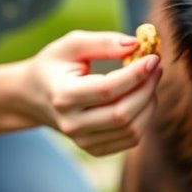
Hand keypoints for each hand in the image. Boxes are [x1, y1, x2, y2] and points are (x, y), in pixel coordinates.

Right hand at [21, 30, 161, 155]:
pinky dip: (144, 117)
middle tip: (156, 67)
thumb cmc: (55, 65)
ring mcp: (83, 141)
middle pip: (122, 114)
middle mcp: (72, 124)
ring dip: (149, 102)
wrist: (34, 96)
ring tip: (149, 80)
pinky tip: (141, 97)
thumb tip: (136, 45)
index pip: (107, 90)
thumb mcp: (72, 44)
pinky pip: (131, 139)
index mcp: (63, 96)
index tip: (153, 58)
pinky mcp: (95, 149)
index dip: (136, 75)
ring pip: (131, 129)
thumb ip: (104, 43)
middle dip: (147, 88)